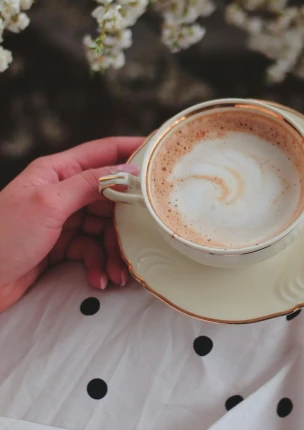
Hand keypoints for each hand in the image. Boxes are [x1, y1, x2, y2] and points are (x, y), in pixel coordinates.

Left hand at [0, 136, 142, 312]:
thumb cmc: (3, 237)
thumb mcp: (49, 204)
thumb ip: (89, 184)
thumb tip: (127, 170)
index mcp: (56, 171)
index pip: (102, 151)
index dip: (132, 150)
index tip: (160, 155)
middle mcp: (61, 192)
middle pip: (109, 196)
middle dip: (127, 219)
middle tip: (145, 234)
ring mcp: (61, 220)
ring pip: (103, 228)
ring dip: (114, 250)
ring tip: (118, 272)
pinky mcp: (60, 246)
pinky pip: (91, 250)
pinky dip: (99, 264)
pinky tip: (99, 279)